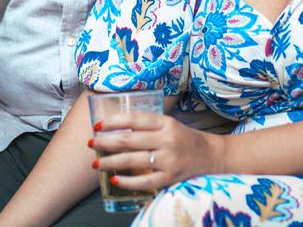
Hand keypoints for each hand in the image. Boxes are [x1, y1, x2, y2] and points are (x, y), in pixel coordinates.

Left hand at [90, 111, 224, 191]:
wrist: (212, 156)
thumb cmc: (184, 139)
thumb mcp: (168, 124)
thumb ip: (147, 125)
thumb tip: (114, 127)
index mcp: (165, 122)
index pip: (133, 119)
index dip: (112, 121)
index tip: (96, 125)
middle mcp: (167, 140)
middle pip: (128, 140)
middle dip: (105, 142)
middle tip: (90, 144)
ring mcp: (169, 160)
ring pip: (132, 160)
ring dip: (110, 162)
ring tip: (96, 163)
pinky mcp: (171, 178)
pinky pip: (145, 181)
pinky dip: (128, 181)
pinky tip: (114, 179)